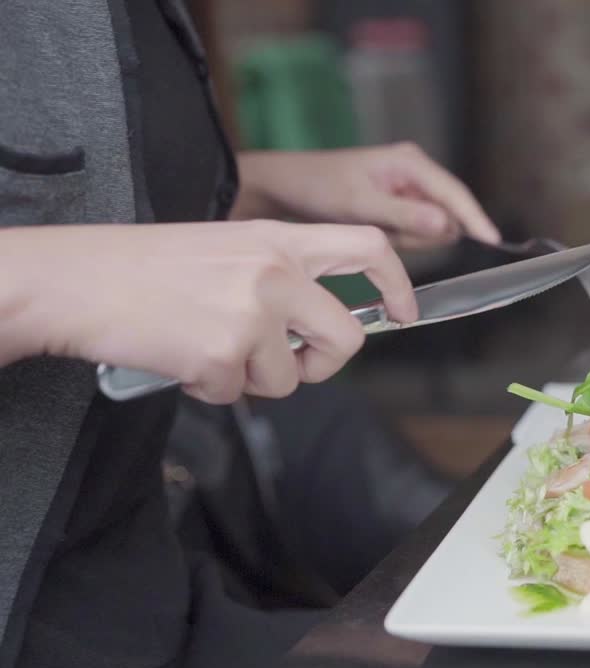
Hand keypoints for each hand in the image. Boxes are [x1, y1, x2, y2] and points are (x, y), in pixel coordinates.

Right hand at [0, 220, 416, 403]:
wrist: (74, 281)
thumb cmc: (141, 267)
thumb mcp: (224, 248)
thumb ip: (278, 276)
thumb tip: (317, 322)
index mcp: (278, 239)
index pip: (368, 247)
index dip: (397, 283)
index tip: (402, 313)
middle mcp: (275, 272)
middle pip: (346, 337)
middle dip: (325, 365)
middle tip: (292, 365)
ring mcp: (252, 314)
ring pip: (289, 378)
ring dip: (253, 378)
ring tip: (206, 347)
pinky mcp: (223, 354)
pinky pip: (238, 394)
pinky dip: (210, 389)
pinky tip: (179, 357)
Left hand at [234, 144, 500, 249]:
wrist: (281, 190)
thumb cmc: (316, 188)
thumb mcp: (359, 204)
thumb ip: (405, 215)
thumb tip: (448, 224)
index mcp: (411, 163)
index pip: (456, 195)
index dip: (476, 219)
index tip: (494, 242)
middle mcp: (415, 174)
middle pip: (446, 216)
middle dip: (422, 233)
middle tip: (385, 230)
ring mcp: (408, 192)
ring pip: (431, 230)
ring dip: (407, 239)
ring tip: (371, 226)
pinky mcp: (398, 208)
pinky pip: (414, 234)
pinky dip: (397, 240)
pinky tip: (372, 231)